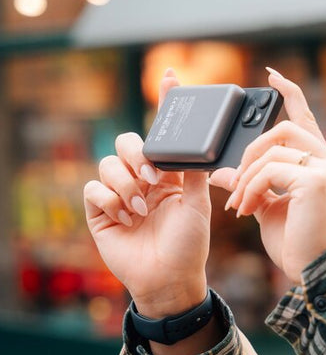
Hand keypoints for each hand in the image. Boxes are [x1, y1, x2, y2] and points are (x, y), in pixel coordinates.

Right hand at [83, 70, 211, 316]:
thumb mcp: (198, 205)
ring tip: (143, 208)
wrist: (169, 277)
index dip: (166, 103)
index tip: (171, 76)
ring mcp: (119, 194)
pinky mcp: (99, 211)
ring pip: (108, 164)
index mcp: (168, 173)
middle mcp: (142, 178)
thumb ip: (194, 172)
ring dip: (127, 185)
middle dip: (137, 156)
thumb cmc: (189, 244)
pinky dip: (112, 201)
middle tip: (154, 178)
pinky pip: (94, 189)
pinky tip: (127, 219)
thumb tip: (203, 143)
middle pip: (127, 142)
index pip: (163, 133)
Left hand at [210, 69, 325, 282]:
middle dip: (251, 151)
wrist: (313, 271)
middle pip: (283, 130)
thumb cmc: (297, 243)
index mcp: (325, 163)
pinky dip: (252, 188)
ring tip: (239, 203)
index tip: (272, 76)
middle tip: (235, 181)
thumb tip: (220, 171)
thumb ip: (251, 183)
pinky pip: (271, 170)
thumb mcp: (268, 206)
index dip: (289, 93)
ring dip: (247, 177)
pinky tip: (247, 208)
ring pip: (273, 150)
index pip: (306, 119)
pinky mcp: (317, 180)